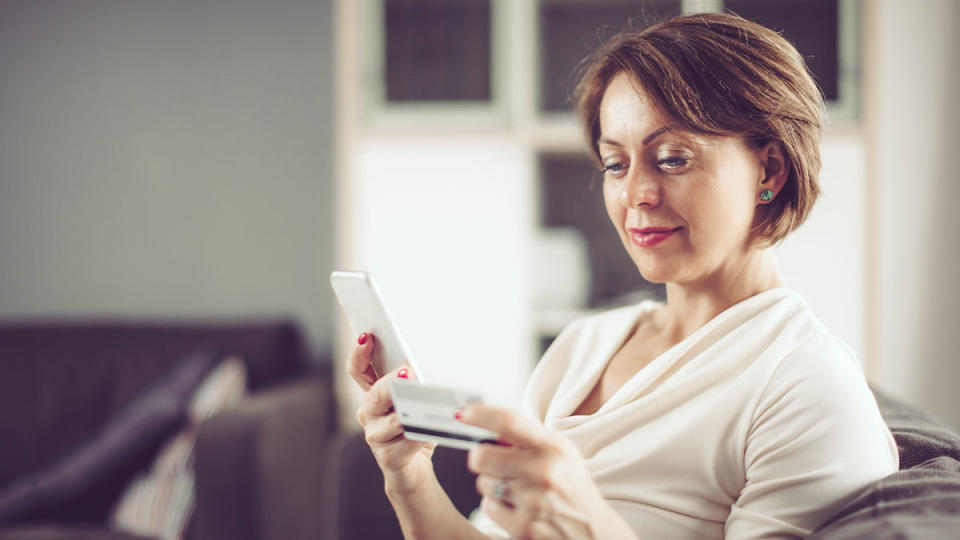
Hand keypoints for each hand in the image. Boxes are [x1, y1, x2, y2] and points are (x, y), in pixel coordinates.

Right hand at [348, 333, 435, 493]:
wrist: (415, 470)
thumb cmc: (415, 429)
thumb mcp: (413, 401)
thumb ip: (412, 382)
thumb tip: (419, 363)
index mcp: (373, 395)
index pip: (359, 370)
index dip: (359, 352)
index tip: (367, 336)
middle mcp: (369, 414)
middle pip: (375, 393)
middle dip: (391, 382)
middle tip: (407, 372)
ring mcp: (376, 437)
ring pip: (390, 421)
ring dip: (405, 411)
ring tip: (418, 404)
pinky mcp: (389, 458)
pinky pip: (404, 444)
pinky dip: (418, 437)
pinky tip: (428, 431)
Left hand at [459, 404, 626, 539]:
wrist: (594, 533)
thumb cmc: (573, 489)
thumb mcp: (562, 455)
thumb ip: (529, 438)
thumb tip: (489, 424)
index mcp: (554, 447)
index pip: (510, 421)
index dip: (481, 414)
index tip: (463, 413)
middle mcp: (544, 471)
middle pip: (482, 456)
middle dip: (481, 460)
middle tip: (494, 464)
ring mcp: (534, 501)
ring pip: (483, 483)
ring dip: (492, 486)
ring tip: (517, 491)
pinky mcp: (524, 527)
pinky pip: (488, 508)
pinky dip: (497, 508)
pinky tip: (519, 509)